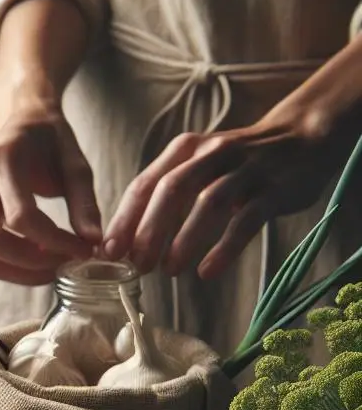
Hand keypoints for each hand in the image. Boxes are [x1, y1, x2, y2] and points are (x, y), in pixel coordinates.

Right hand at [0, 87, 101, 284]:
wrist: (19, 118)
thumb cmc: (49, 138)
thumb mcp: (75, 162)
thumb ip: (84, 202)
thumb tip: (93, 242)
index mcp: (1, 157)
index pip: (20, 217)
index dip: (54, 242)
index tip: (82, 250)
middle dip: (32, 263)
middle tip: (66, 263)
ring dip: (19, 272)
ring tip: (52, 264)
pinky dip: (10, 267)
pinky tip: (36, 259)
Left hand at [103, 109, 345, 279]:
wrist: (301, 138)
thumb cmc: (235, 164)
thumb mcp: (196, 167)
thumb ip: (163, 195)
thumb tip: (125, 242)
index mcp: (184, 150)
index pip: (145, 184)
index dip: (124, 219)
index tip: (108, 252)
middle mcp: (211, 153)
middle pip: (171, 190)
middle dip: (149, 231)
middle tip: (137, 266)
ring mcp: (245, 169)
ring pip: (209, 203)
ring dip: (184, 240)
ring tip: (168, 271)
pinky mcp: (274, 189)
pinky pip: (246, 220)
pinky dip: (225, 248)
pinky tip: (207, 272)